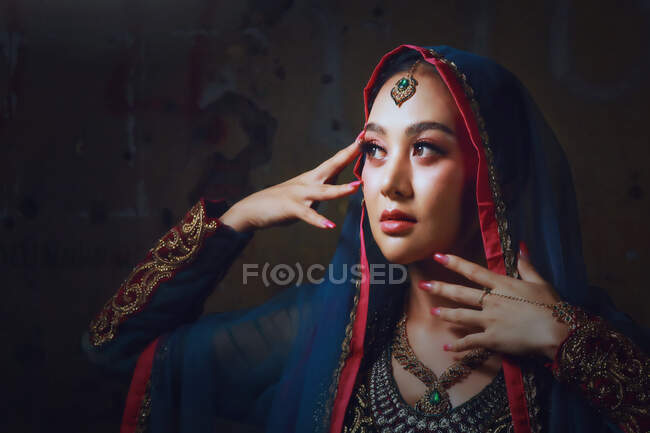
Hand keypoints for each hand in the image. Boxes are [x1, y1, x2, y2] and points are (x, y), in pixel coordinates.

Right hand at [220, 137, 362, 231]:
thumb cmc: (281, 202)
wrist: (253, 208)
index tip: (363, 137)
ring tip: (356, 187)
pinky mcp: (291, 208)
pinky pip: (307, 215)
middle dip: (346, 156)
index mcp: (312, 178)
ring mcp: (299, 195)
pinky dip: (318, 221)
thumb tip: (336, 180)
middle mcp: (307, 182)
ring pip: (322, 191)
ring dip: (339, 190)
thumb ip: (320, 186)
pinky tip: (330, 226)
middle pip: (330, 167)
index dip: (349, 151)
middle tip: (361, 143)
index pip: (334, 162)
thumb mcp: (304, 192)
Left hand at [419, 245, 569, 359]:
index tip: (438, 256)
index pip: (473, 271)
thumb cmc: (551, 306)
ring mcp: (490, 320)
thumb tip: (520, 246)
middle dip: (440, 289)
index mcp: (502, 285)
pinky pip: (471, 342)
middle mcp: (491, 301)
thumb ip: (526, 265)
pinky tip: (446, 347)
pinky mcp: (492, 339)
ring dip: (445, 314)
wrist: (557, 331)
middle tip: (423, 286)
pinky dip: (458, 345)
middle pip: (460, 293)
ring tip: (432, 313)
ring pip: (461, 316)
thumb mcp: (539, 282)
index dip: (454, 263)